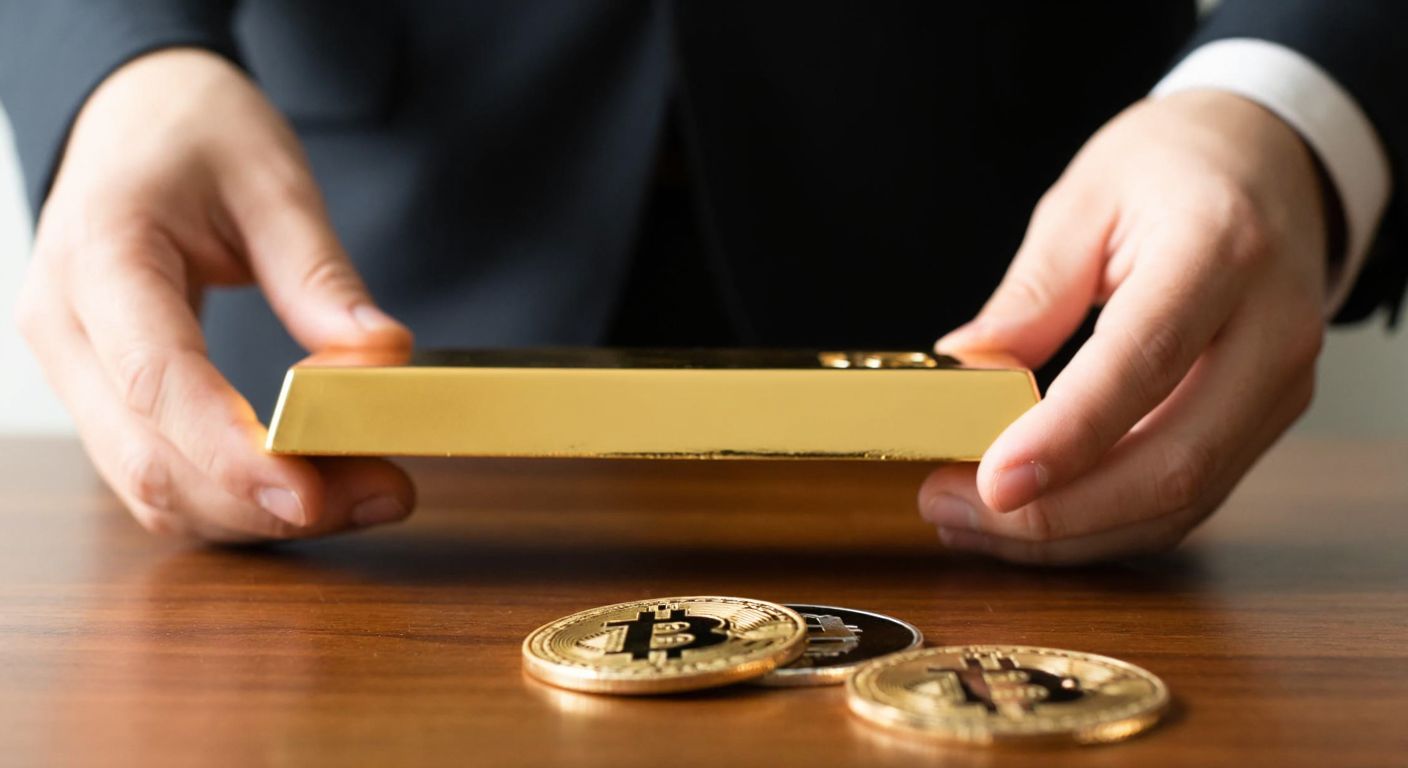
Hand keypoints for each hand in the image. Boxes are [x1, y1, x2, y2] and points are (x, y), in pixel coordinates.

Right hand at [15, 49, 415, 540]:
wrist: (132, 113)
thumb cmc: (195, 131)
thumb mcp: (272, 179)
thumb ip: (320, 272)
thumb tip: (384, 355)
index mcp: (101, 254)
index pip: (157, 381)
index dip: (231, 455)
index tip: (311, 494)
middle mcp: (66, 326)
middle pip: (148, 458)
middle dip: (263, 503)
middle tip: (382, 495)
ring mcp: (74, 368)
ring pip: (148, 485)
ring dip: (254, 513)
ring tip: (365, 495)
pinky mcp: (102, 393)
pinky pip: (157, 471)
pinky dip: (233, 497)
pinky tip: (313, 486)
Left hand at [920, 91, 1327, 563]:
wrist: (1274, 159)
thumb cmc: (1174, 166)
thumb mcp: (1085, 199)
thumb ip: (1029, 293)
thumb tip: (966, 368)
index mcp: (1219, 248)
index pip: (1141, 363)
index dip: (1066, 436)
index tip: (992, 483)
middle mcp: (1271, 328)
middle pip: (1174, 460)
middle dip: (1057, 512)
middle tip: (953, 509)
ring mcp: (1281, 383)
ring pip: (1185, 498)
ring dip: (1074, 533)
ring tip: (974, 524)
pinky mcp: (1268, 419)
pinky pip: (1192, 497)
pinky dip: (1109, 524)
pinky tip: (1037, 519)